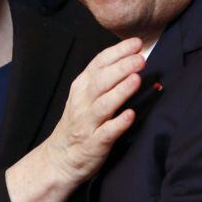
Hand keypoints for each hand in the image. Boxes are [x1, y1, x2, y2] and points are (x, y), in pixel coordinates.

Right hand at [5, 37, 143, 201]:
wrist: (60, 158)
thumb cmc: (80, 121)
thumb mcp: (85, 95)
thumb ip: (105, 78)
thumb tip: (134, 60)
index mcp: (82, 86)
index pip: (99, 63)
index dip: (118, 52)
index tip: (137, 43)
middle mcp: (82, 102)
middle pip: (101, 81)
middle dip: (122, 68)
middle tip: (141, 59)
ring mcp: (87, 123)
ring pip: (104, 104)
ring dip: (120, 91)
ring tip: (137, 79)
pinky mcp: (94, 143)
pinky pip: (107, 132)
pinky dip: (118, 123)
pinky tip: (130, 115)